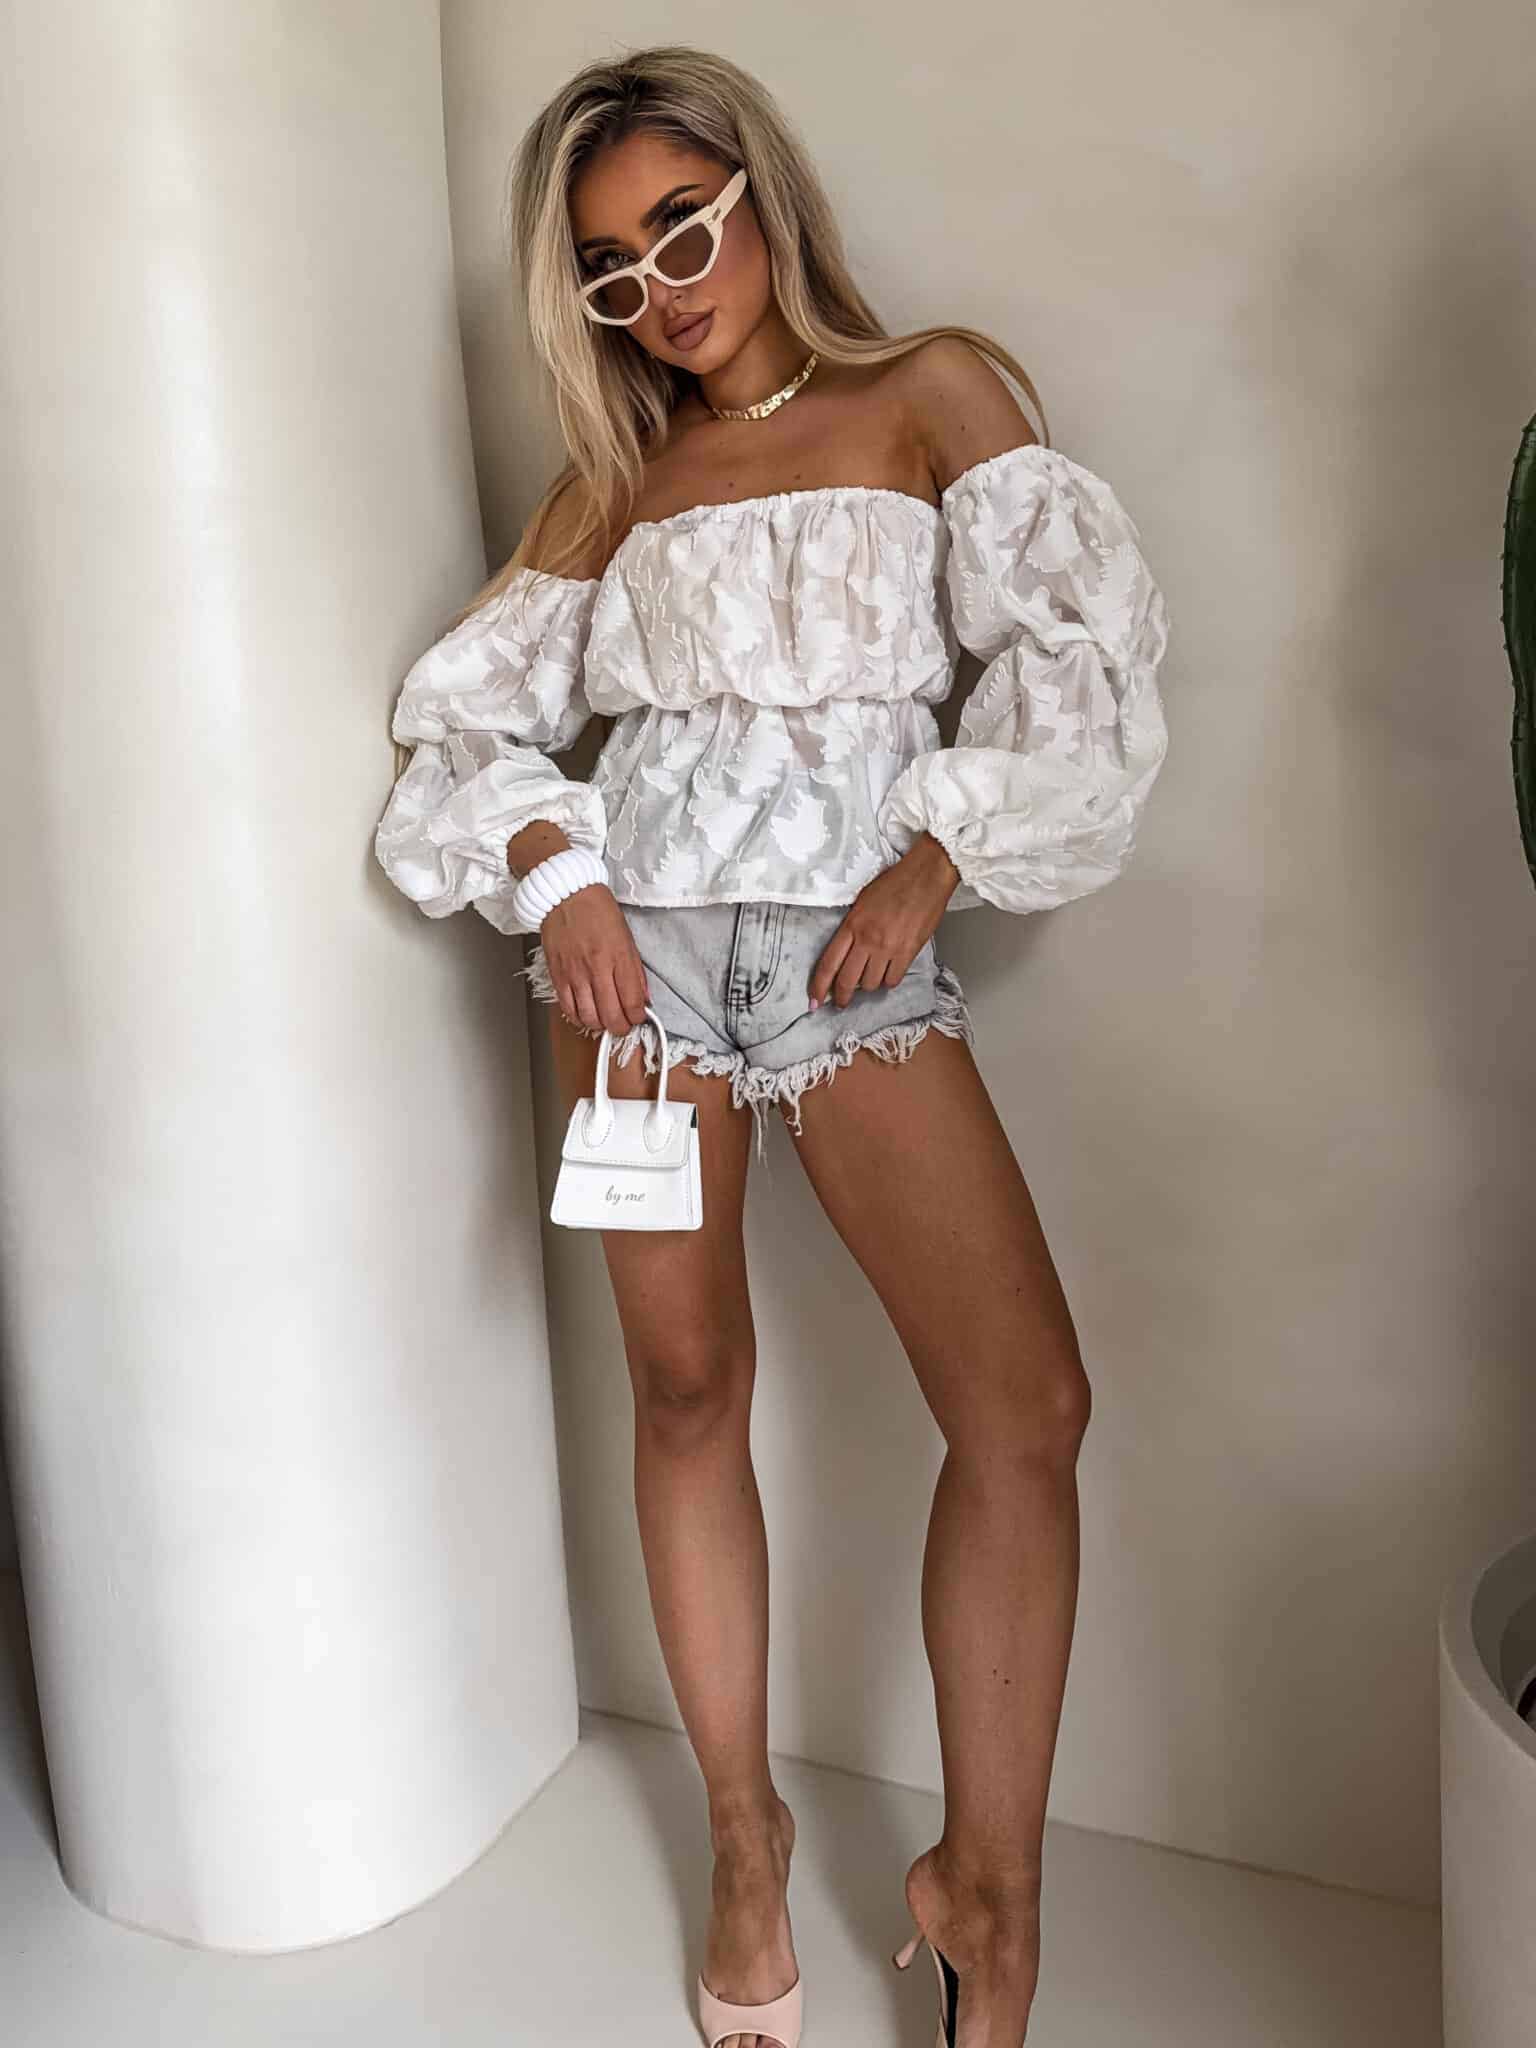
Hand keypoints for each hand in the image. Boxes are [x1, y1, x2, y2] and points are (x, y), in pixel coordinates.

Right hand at [538, 883, 650, 1037]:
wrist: (565, 895)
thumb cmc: (597, 911)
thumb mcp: (627, 938)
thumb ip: (635, 971)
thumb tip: (642, 998)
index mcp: (620, 957)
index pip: (633, 1002)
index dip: (638, 1017)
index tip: (638, 1017)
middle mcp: (597, 968)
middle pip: (612, 1016)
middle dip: (621, 1027)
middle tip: (623, 1024)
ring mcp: (575, 974)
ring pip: (590, 1018)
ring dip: (600, 1025)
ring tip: (605, 1020)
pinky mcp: (558, 976)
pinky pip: (568, 1009)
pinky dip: (579, 1018)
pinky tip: (586, 1014)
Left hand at [807, 834, 960, 1010]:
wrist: (925, 876)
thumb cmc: (895, 883)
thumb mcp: (862, 902)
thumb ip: (852, 928)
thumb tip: (845, 953)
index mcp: (852, 925)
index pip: (829, 964)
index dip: (819, 987)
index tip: (815, 1000)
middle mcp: (867, 939)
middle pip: (847, 981)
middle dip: (841, 997)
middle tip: (841, 1002)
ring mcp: (888, 948)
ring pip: (870, 984)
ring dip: (868, 985)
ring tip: (869, 978)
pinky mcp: (908, 952)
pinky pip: (893, 980)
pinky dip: (888, 981)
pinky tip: (888, 973)